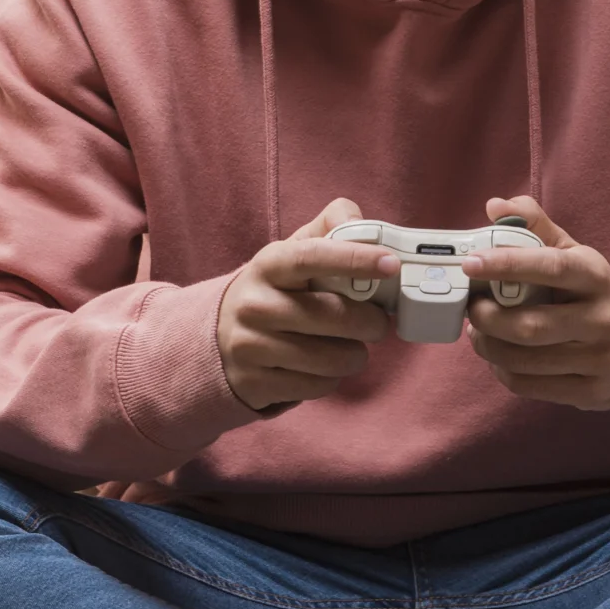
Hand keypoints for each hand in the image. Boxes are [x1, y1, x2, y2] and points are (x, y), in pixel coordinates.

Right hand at [217, 198, 393, 411]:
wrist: (219, 338)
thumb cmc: (273, 291)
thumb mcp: (292, 253)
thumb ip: (329, 228)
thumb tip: (360, 223)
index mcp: (268, 265)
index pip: (311, 256)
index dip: (354, 259)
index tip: (390, 264)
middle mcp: (254, 304)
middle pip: (333, 316)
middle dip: (371, 322)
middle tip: (377, 322)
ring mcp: (251, 346)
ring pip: (330, 359)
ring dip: (355, 355)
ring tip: (351, 346)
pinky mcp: (255, 383)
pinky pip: (317, 386)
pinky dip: (332, 378)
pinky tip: (324, 366)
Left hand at [463, 195, 609, 417]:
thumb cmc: (596, 293)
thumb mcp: (576, 254)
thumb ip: (536, 226)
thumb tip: (495, 205)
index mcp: (596, 277)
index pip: (551, 267)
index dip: (507, 264)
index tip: (471, 263)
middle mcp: (603, 319)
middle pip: (531, 326)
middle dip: (488, 318)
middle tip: (471, 308)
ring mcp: (600, 360)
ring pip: (525, 361)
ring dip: (488, 347)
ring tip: (479, 332)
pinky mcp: (592, 392)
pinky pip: (530, 386)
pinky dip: (503, 371)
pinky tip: (499, 357)